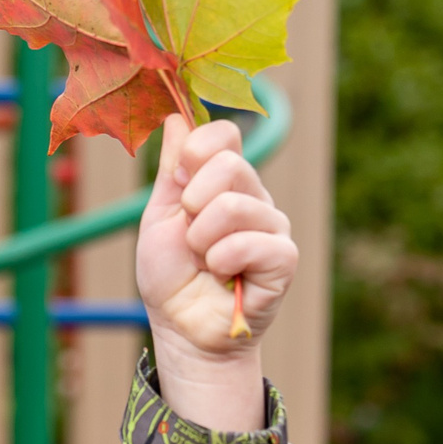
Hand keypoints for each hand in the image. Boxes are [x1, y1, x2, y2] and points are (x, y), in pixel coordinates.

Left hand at [133, 114, 297, 430]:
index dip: (196, 152)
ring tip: (204, 262)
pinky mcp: (284, 259)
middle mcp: (254, 196)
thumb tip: (175, 116)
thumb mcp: (159, 216)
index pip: (223, 135)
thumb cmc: (170, 275)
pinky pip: (255, 243)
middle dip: (193, 204)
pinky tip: (222, 275)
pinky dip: (223, 260)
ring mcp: (272, 226)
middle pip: (231, 164)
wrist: (180, 327)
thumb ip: (171, 170)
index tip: (179, 186)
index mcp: (225, 181)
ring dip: (202, 240)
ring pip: (235, 207)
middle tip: (190, 235)